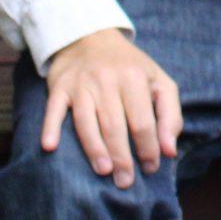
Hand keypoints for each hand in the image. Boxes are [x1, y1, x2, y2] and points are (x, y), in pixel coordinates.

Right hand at [41, 28, 181, 189]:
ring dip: (94, 148)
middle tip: (125, 181)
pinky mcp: (59, 88)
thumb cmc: (131, 67)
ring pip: (86, 122)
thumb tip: (170, 151)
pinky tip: (50, 147)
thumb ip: (170, 115)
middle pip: (115, 125)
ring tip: (103, 171)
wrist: (91, 37)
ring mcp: (81, 85)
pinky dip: (50, 128)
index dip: (148, 148)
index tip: (150, 168)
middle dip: (122, 157)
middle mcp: (107, 81)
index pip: (143, 121)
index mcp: (135, 79)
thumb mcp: (159, 82)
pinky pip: (53, 110)